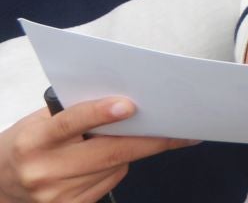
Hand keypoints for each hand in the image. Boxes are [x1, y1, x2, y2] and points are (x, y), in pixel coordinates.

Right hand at [0, 98, 196, 202]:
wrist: (0, 182)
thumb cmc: (28, 142)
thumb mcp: (41, 121)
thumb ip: (76, 112)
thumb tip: (126, 102)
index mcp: (33, 142)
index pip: (68, 124)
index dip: (99, 114)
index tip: (129, 105)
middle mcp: (44, 171)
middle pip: (109, 153)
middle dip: (150, 139)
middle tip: (182, 127)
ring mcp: (57, 196)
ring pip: (116, 168)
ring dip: (132, 151)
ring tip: (127, 137)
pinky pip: (110, 183)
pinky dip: (116, 168)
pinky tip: (104, 161)